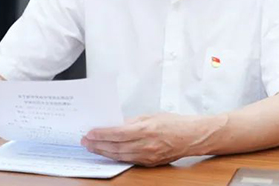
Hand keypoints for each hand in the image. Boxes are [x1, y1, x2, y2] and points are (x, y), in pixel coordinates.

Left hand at [81, 113, 220, 166]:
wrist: (193, 137)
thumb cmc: (175, 123)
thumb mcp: (151, 115)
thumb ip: (132, 121)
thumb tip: (115, 124)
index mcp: (146, 129)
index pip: (117, 133)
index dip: (101, 134)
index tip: (90, 132)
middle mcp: (146, 144)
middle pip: (116, 147)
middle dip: (98, 144)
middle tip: (85, 141)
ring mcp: (148, 156)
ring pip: (120, 156)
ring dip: (104, 152)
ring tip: (92, 148)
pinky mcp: (150, 163)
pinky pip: (129, 160)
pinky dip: (116, 157)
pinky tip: (108, 153)